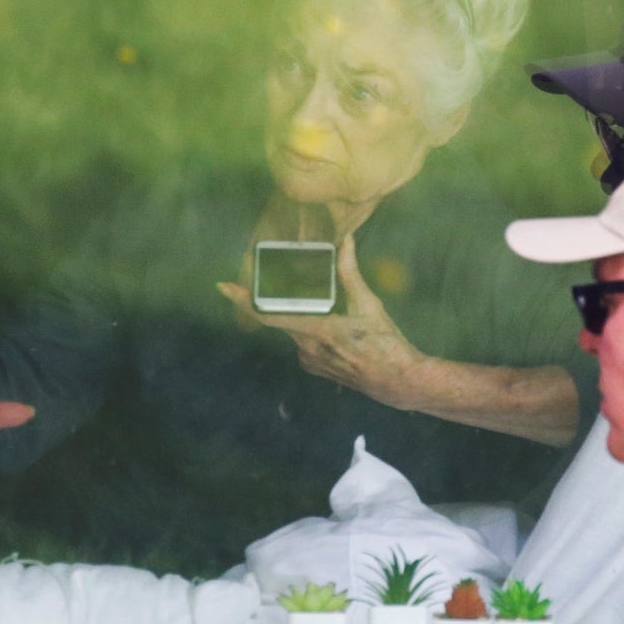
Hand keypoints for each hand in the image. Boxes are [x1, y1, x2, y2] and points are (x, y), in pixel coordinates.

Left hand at [219, 235, 425, 409]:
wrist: (399, 382)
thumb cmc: (387, 344)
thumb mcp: (370, 305)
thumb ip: (350, 273)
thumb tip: (345, 242)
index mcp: (317, 331)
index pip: (269, 315)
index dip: (243, 300)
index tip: (224, 287)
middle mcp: (307, 349)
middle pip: (281, 318)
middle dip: (279, 300)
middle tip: (281, 279)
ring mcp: (310, 361)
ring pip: (294, 328)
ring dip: (300, 313)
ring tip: (322, 303)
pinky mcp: (316, 367)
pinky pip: (304, 341)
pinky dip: (310, 327)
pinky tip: (330, 321)